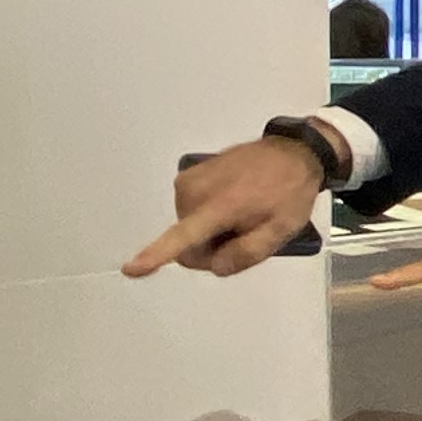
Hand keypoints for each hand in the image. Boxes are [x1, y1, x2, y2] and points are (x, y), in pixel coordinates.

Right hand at [124, 134, 326, 277]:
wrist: (291, 152)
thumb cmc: (288, 192)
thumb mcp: (281, 230)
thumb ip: (247, 253)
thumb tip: (215, 266)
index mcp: (219, 205)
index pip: (183, 237)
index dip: (156, 255)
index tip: (130, 268)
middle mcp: (194, 192)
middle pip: (188, 244)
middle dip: (213, 248)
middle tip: (246, 232)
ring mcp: (188, 181)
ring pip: (188, 229)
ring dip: (212, 232)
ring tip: (243, 215)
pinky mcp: (188, 176)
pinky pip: (189, 212)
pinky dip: (207, 216)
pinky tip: (233, 205)